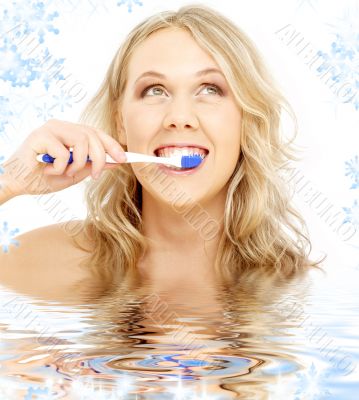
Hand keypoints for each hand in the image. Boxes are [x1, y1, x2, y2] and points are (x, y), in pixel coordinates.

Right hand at [1, 119, 125, 196]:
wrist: (17, 184)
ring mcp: (50, 128)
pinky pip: (64, 152)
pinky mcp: (40, 135)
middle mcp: (61, 126)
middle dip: (100, 157)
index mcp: (69, 132)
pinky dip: (61, 167)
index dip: (112, 145)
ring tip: (66, 172)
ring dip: (78, 163)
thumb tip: (116, 161)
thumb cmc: (44, 178)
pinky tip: (49, 170)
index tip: (125, 158)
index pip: (96, 133)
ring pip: (82, 141)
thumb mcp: (74, 173)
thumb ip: (92, 166)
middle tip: (95, 176)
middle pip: (93, 135)